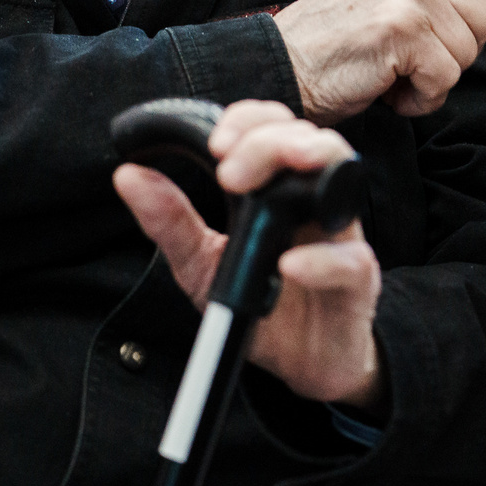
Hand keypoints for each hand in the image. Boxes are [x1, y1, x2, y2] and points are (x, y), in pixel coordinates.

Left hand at [113, 100, 386, 408]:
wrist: (302, 363)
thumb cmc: (262, 303)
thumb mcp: (202, 264)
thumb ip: (170, 222)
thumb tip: (128, 175)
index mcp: (280, 187)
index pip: (274, 127)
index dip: (249, 121)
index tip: (214, 144)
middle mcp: (314, 201)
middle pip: (310, 139)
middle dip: (268, 142)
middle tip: (228, 172)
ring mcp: (341, 237)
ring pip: (343, 177)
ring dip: (309, 166)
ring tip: (267, 190)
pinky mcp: (357, 283)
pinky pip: (350, 261)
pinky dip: (320, 261)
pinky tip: (288, 265)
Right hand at [273, 0, 485, 121]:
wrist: (279, 66)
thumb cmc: (341, 42)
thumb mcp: (407, 11)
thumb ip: (466, 3)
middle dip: (454, 49)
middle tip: (399, 53)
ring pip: (469, 52)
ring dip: (434, 77)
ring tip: (387, 68)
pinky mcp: (401, 27)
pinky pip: (445, 78)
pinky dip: (419, 97)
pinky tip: (384, 86)